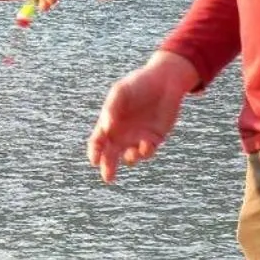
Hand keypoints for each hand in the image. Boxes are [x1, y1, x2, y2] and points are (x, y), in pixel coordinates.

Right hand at [86, 56, 196, 182]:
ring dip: (130, 158)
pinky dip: (145, 152)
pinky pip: (147, 151)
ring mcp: (138, 137)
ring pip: (130, 156)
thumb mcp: (121, 91)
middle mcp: (122, 133)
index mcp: (109, 123)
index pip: (98, 142)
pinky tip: (145, 145)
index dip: (94, 152)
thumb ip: (112, 108)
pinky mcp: (154, 138)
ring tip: (131, 155)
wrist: (164, 81)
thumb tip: (106, 127)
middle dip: (108, 167)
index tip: (95, 159)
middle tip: (108, 177)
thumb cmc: (138, 84)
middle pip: (111, 155)